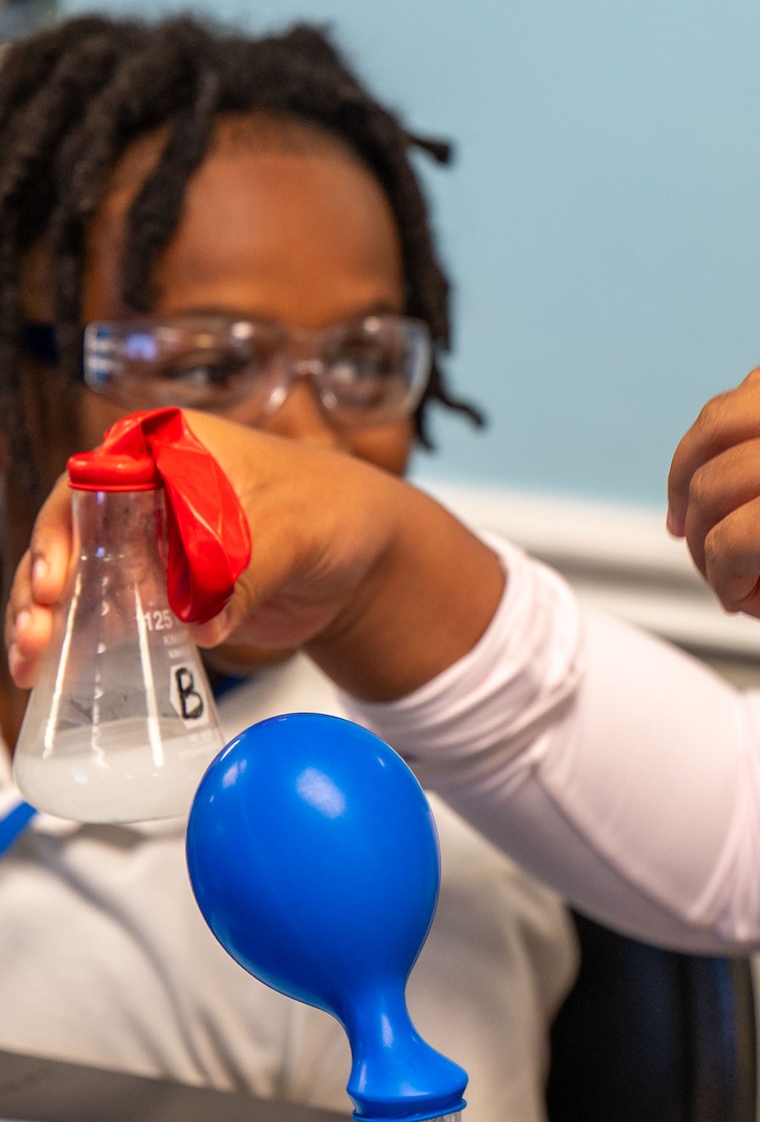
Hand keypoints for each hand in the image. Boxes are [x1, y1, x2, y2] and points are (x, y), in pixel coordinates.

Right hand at [7, 411, 502, 701]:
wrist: (364, 557)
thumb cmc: (336, 513)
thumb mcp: (295, 531)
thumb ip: (248, 570)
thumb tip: (200, 622)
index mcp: (170, 448)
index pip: (94, 481)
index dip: (62, 529)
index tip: (55, 581)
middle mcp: (146, 489)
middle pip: (70, 533)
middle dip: (42, 586)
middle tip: (35, 635)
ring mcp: (148, 542)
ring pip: (78, 578)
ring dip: (49, 621)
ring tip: (33, 662)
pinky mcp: (160, 590)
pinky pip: (109, 613)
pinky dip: (81, 642)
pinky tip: (56, 673)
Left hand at [668, 352, 759, 642]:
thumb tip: (752, 480)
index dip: (725, 440)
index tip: (713, 487)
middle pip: (717, 424)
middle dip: (690, 480)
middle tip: (687, 532)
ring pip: (712, 490)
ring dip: (712, 548)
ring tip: (748, 592)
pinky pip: (723, 546)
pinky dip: (726, 583)